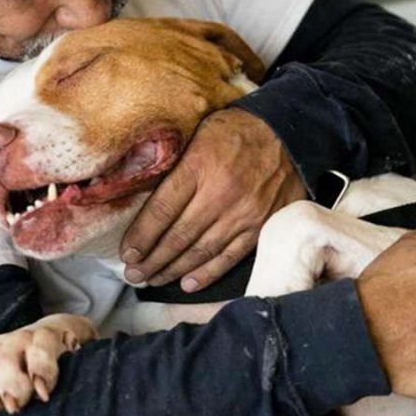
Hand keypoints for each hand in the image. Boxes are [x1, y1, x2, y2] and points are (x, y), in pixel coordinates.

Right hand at [0, 314, 97, 415]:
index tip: (43, 395)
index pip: (42, 347)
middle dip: (8, 384)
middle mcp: (21, 337)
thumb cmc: (71, 348)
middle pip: (7, 356)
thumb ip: (81, 360)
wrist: (57, 330)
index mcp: (48, 335)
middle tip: (14, 408)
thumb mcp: (83, 350)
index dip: (41, 370)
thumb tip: (85, 371)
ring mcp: (2, 344)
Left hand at [120, 108, 306, 291]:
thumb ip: (174, 163)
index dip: (140, 236)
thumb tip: (139, 188)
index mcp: (199, 166)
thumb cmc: (236, 131)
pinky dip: (206, 273)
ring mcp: (243, 214)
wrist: (289, 135)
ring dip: (172, 270)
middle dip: (151, 260)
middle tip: (133, 274)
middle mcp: (220, 194)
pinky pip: (229, 257)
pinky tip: (187, 284)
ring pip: (200, 251)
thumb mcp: (198, 133)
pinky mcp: (260, 228)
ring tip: (152, 280)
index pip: (161, 210)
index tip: (126, 253)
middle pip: (177, 236)